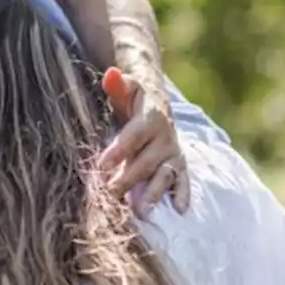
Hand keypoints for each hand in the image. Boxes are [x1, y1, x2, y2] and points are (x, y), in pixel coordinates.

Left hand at [98, 67, 190, 216]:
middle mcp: (166, 136)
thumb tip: (111, 73)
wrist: (157, 102)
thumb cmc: (134, 97)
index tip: (101, 164)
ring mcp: (174, 152)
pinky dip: (182, 194)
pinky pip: (183, 180)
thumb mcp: (126, 88)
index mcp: (152, 116)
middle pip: (147, 160)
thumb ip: (117, 84)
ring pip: (165, 174)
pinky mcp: (179, 164)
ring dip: (154, 193)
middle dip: (129, 178)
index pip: (133, 135)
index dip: (118, 150)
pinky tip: (179, 209)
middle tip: (111, 193)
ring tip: (142, 211)